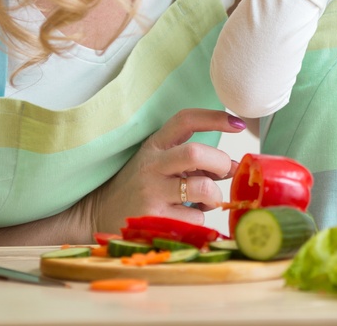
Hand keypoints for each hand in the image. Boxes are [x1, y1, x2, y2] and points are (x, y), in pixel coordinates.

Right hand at [81, 108, 244, 233]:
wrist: (98, 214)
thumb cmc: (139, 187)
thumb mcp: (158, 163)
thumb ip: (192, 162)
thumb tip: (233, 168)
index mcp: (154, 146)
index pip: (185, 120)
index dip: (214, 118)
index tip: (238, 124)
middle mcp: (152, 166)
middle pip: (195, 152)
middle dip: (220, 161)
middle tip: (224, 172)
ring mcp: (151, 192)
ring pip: (202, 188)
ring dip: (214, 196)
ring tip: (206, 201)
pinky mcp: (153, 219)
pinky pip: (195, 217)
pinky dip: (200, 219)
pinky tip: (186, 218)